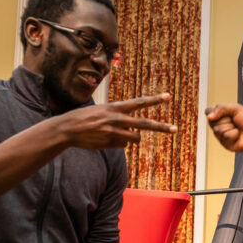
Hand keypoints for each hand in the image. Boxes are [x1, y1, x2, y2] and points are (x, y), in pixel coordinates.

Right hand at [56, 94, 176, 149]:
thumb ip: (119, 116)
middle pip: (145, 124)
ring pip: (135, 137)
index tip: (168, 97)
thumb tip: (133, 129)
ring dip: (132, 137)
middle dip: (161, 127)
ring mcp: (114, 132)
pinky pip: (124, 145)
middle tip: (175, 129)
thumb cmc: (85, 117)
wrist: (68, 129)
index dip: (154, 100)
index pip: (139, 102)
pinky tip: (106, 139)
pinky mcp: (110, 143)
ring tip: (117, 132)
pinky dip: (120, 143)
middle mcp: (117, 119)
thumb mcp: (102, 110)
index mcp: (115, 107)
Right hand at [206, 103, 242, 153]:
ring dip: (230, 127)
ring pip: (218, 129)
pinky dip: (234, 134)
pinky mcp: (226, 144)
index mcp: (220, 117)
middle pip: (211, 121)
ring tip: (238, 129)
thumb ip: (221, 108)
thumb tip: (209, 117)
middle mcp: (219, 126)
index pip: (208, 112)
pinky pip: (225, 136)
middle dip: (225, 119)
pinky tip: (239, 135)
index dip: (214, 111)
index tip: (225, 112)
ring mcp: (221, 136)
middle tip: (234, 121)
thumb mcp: (236, 108)